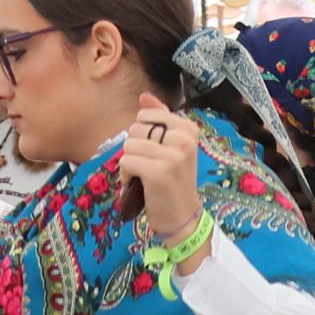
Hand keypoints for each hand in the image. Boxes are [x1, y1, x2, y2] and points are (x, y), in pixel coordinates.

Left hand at [121, 102, 205, 252]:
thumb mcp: (172, 147)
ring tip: (145, 178)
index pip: (146, 115)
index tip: (156, 154)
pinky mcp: (158, 171)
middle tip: (150, 168)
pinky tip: (140, 186)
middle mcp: (184, 139)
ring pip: (129, 146)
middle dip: (135, 150)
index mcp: (189, 128)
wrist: (183, 218)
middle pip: (135, 129)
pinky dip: (127, 176)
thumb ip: (159, 120)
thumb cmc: (174, 182)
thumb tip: (144, 96)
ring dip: (130, 164)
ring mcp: (173, 155)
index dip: (143, 136)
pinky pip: (126, 162)